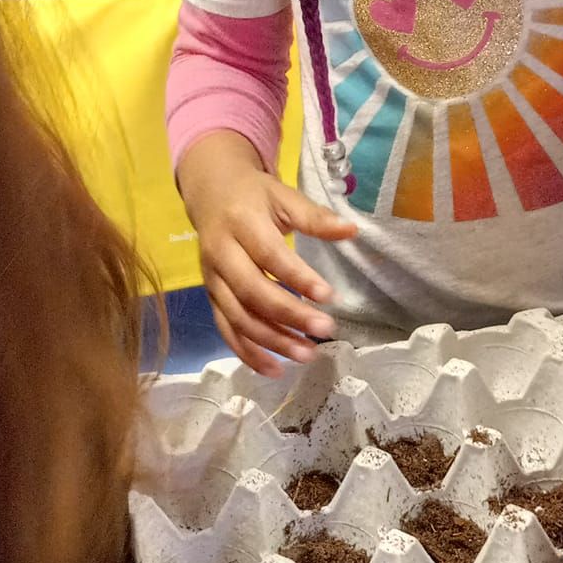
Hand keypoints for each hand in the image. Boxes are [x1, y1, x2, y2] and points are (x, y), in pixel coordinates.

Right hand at [177, 130, 357, 376]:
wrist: (210, 193)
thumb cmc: (254, 196)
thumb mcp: (283, 195)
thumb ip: (315, 217)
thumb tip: (352, 230)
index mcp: (241, 224)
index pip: (270, 256)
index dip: (299, 278)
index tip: (330, 297)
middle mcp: (221, 255)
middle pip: (252, 292)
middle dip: (288, 315)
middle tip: (325, 330)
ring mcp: (212, 280)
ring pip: (238, 317)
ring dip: (271, 341)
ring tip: (306, 355)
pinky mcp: (211, 298)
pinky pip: (226, 330)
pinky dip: (247, 353)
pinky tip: (275, 369)